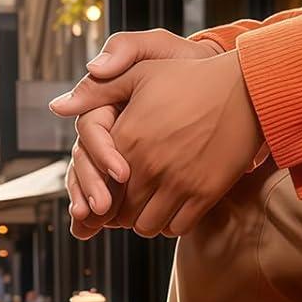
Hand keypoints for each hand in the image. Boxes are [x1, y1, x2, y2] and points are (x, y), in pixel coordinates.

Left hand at [53, 50, 263, 238]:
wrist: (246, 91)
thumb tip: (56, 107)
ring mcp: (178, 183)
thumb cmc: (189, 79)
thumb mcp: (140, 74)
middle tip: (127, 203)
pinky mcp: (204, 194)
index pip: (99, 184)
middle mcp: (150, 165)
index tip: (103, 195)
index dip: (98, 195)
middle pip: (120, 212)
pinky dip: (169, 224)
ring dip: (143, 220)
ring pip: (146, 226)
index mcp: (129, 138)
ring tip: (149, 206)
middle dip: (119, 212)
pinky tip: (172, 209)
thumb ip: (96, 92)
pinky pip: (176, 228)